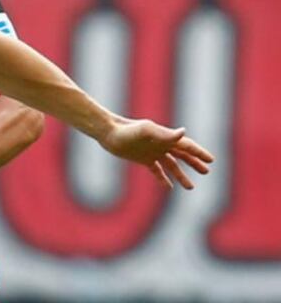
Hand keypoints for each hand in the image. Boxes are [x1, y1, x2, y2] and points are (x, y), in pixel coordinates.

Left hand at [99, 117, 213, 189]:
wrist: (108, 133)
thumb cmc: (126, 130)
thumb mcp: (146, 131)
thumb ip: (165, 134)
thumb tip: (184, 132)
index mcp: (164, 136)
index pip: (186, 145)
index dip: (199, 153)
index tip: (211, 160)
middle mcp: (160, 144)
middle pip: (182, 155)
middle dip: (194, 163)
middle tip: (206, 171)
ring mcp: (152, 152)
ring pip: (171, 165)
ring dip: (181, 175)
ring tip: (191, 187)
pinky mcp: (142, 158)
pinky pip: (156, 170)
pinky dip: (163, 178)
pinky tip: (169, 187)